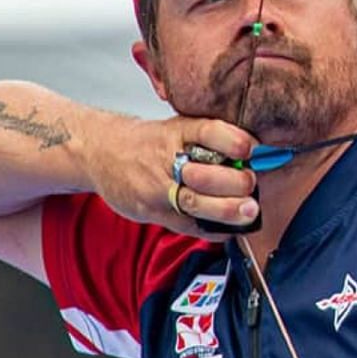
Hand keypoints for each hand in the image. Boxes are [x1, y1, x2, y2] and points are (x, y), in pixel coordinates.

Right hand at [88, 116, 258, 239]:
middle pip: (204, 173)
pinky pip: (185, 225)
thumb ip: (210, 140)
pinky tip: (230, 229)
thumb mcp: (176, 128)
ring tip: (249, 211)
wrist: (99, 151)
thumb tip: (257, 154)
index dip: (233, 141)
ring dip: (227, 209)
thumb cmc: (148, 142)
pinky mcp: (150, 211)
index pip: (208, 132)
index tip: (252, 149)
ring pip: (194, 202)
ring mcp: (156, 187)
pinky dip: (212, 229)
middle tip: (251, 184)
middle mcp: (165, 158)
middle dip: (235, 182)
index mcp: (177, 132)